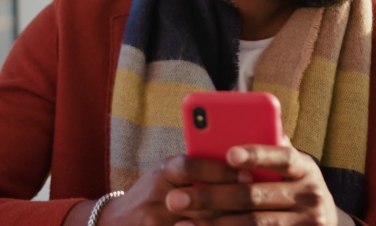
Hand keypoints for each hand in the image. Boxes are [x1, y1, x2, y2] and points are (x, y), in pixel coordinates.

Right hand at [63, 155, 240, 225]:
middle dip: (231, 198)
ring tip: (253, 216)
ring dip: (227, 221)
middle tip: (258, 196)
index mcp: (162, 173)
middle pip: (200, 200)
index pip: (190, 166)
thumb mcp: (168, 171)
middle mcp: (157, 198)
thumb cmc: (153, 192)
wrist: (117, 222)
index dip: (219, 169)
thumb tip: (238, 156)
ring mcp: (156, 223)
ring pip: (199, 224)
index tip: (247, 169)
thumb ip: (196, 166)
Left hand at [164, 142, 353, 225]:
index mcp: (305, 167)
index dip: (256, 154)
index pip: (282, 157)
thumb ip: (270, 147)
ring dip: (214, 223)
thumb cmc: (293, 185)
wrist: (322, 223)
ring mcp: (306, 223)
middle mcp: (311, 195)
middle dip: (211, 197)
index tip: (229, 154)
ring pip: (252, 224)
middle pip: (254, 195)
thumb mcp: (290, 166)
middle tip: (175, 199)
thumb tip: (241, 123)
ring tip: (181, 222)